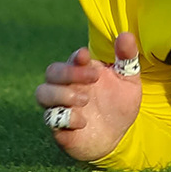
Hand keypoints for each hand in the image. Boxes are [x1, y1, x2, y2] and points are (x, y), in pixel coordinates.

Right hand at [35, 36, 144, 163]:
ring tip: (84, 99)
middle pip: (52, 72)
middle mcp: (67, 86)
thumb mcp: (129, 81)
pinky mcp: (59, 127)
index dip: (75, 57)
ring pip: (42, 93)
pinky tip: (83, 122)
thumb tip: (126, 34)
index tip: (85, 56)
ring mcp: (61, 106)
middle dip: (68, 72)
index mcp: (83, 71)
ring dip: (60, 94)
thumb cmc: (120, 104)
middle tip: (94, 78)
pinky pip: (51, 119)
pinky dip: (65, 118)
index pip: (72, 59)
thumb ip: (127, 58)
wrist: (118, 136)